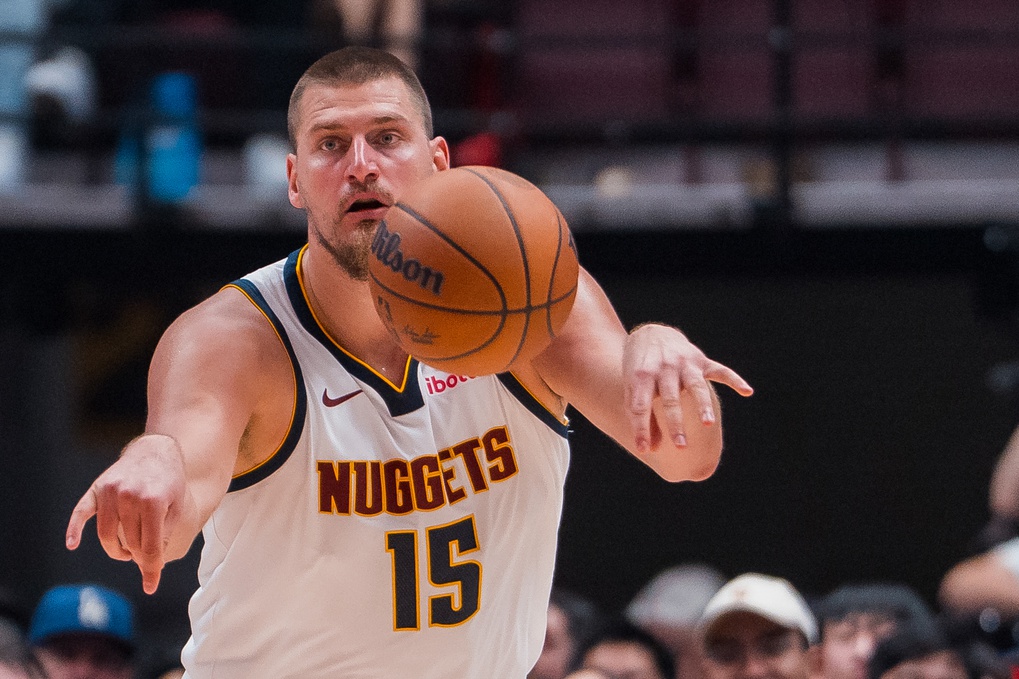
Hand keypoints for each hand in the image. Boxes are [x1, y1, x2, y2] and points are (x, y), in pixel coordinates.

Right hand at [66, 434, 185, 593]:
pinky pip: (81, 512)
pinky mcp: (97, 488)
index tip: (151, 584)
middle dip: (137, 557)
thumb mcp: (178, 505)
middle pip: (129, 542)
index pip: (150, 545)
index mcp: (154, 501)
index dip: (151, 568)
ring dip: (115, 550)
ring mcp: (111, 491)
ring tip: (126, 554)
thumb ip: (166, 533)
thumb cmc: (170, 482)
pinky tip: (72, 544)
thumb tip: (153, 564)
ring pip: (106, 534)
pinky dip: (74, 529)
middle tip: (144, 561)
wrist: (155, 451)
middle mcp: (130, 495)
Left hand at [623, 324, 752, 453]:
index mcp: (641, 376)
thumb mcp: (632, 389)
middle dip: (675, 423)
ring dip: (702, 405)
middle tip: (680, 448)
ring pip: (695, 387)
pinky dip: (734, 380)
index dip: (642, 429)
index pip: (640, 406)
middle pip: (669, 399)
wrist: (651, 334)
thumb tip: (651, 450)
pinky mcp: (701, 360)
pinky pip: (720, 371)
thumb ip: (639, 418)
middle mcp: (664, 369)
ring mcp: (684, 364)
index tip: (645, 450)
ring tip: (708, 424)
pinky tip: (747, 391)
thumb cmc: (639, 371)